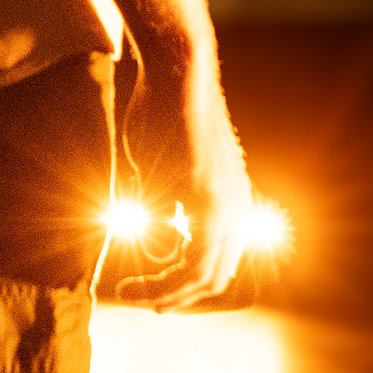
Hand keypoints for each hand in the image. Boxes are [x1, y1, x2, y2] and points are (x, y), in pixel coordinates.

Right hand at [109, 52, 253, 310]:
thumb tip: (149, 227)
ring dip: (170, 289)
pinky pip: (195, 255)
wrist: (174, 72)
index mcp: (227, 202)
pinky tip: (142, 276)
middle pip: (214, 276)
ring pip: (207, 271)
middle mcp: (236, 209)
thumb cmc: (161, 111)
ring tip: (135, 292)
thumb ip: (159, 200)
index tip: (147, 287)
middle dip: (176, 295)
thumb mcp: (156, 166)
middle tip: (143, 300)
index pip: (214, 260)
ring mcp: (226, 203)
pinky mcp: (209, 195)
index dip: (181, 283)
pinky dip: (168, 273)